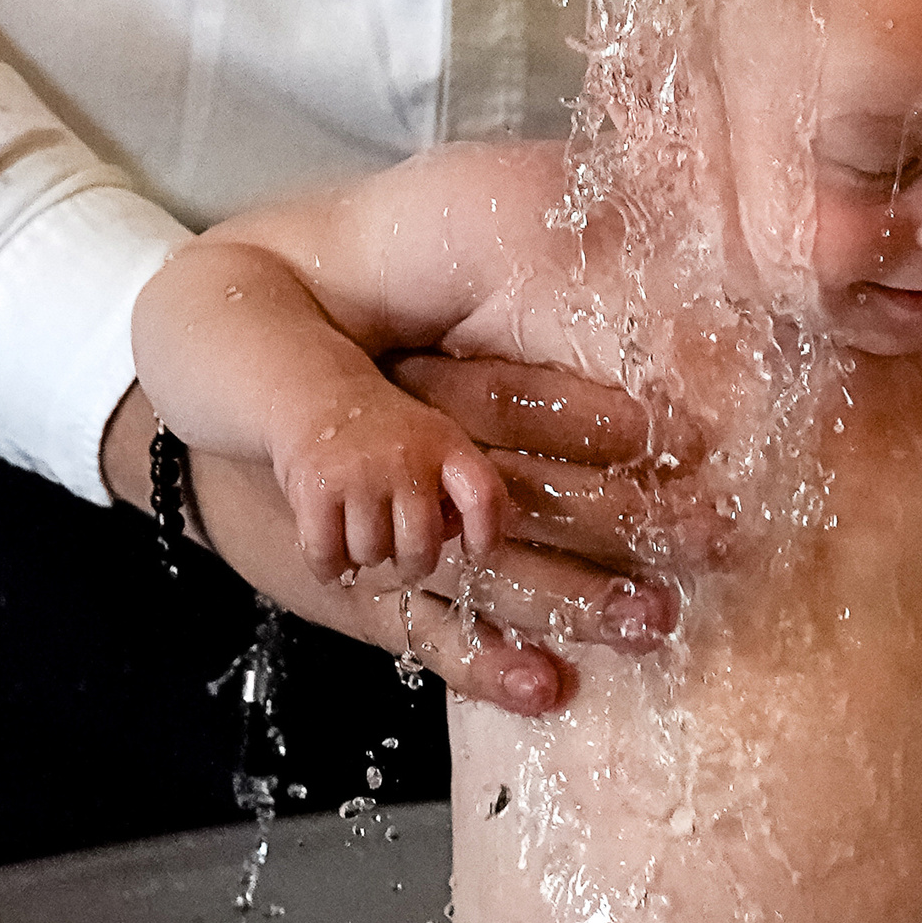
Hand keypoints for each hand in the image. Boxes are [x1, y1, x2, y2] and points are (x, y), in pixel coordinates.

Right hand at [104, 359, 714, 714]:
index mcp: (417, 383)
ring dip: (574, 598)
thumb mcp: (403, 315)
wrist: (205, 418)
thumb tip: (632, 236)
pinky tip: (550, 687)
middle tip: (716, 534)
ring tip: (656, 620)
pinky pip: (427, 635)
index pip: (509, 396)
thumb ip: (507, 313)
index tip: (685, 433)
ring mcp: (380, 537)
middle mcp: (402, 461)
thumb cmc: (337, 357)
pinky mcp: (360, 597)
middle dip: (624, 516)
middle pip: (521, 489)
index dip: (592, 415)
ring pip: (487, 570)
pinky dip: (487, 664)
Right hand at [273, 392, 505, 585]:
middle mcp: (406, 459)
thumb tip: (462, 545)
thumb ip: (455, 488)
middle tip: (402, 556)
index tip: (477, 556)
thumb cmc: (386, 433)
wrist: (319, 391)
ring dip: (366, 559)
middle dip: (413, 565)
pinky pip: (326, 555)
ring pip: (371, 554)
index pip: (484, 497)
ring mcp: (359, 474)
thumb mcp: (435, 442)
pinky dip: (328, 568)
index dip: (486, 537)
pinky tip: (331, 557)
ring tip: (362, 537)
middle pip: (420, 547)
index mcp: (447, 446)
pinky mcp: (315, 488)